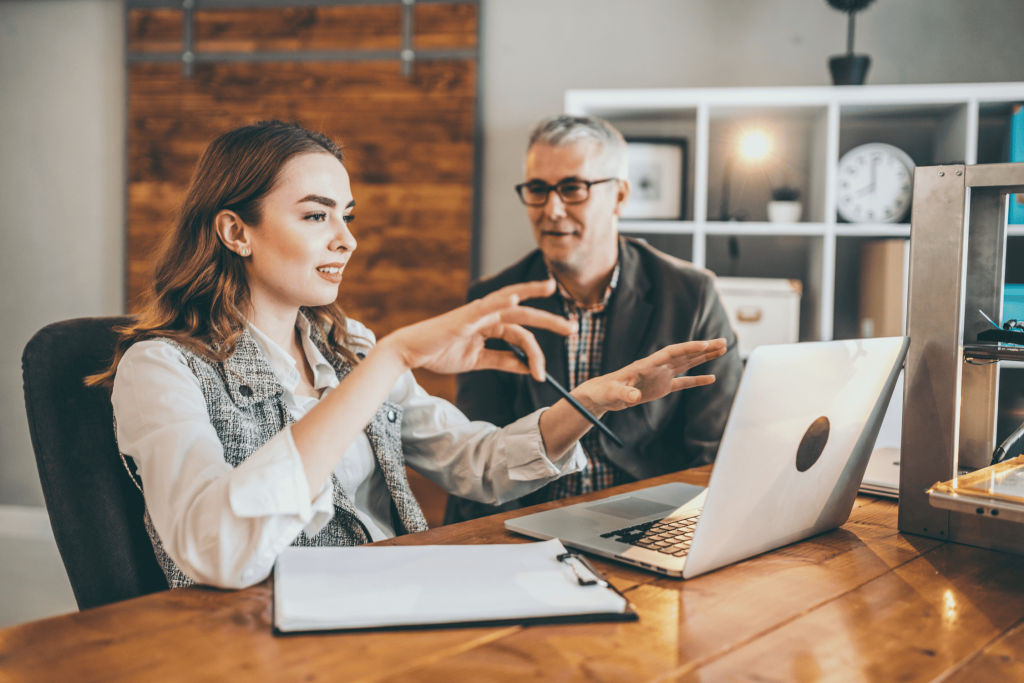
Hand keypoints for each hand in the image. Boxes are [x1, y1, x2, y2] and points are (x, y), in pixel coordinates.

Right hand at [376, 280, 573, 381]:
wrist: (410, 353)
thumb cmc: (440, 353)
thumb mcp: (477, 361)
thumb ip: (502, 361)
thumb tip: (526, 367)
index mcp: (490, 325)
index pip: (521, 334)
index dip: (535, 352)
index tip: (543, 373)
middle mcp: (486, 315)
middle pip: (524, 315)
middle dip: (550, 321)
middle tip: (573, 328)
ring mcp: (476, 314)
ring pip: (510, 305)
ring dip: (532, 298)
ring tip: (551, 292)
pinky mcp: (463, 317)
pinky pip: (485, 306)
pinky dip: (500, 301)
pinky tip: (516, 297)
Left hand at [573, 339, 727, 413]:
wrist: (601, 394)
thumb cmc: (604, 391)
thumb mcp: (612, 392)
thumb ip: (623, 393)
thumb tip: (634, 396)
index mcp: (647, 364)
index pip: (671, 352)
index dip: (688, 348)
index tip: (705, 344)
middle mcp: (657, 366)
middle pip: (685, 354)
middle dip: (704, 348)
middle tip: (724, 341)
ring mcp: (661, 375)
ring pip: (687, 363)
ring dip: (704, 357)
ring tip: (723, 349)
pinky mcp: (661, 387)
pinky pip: (683, 382)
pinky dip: (697, 380)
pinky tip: (712, 378)